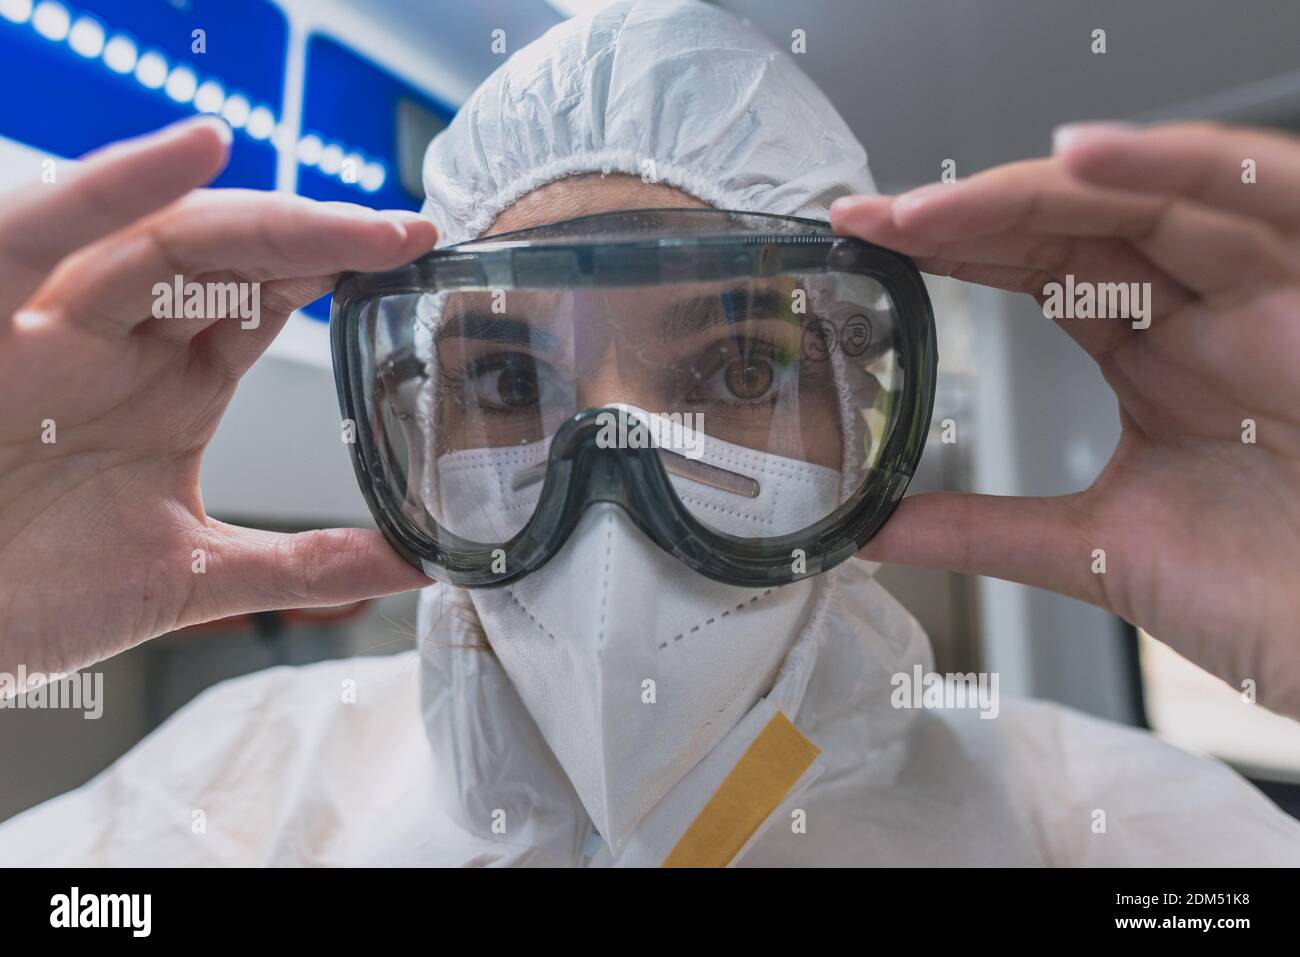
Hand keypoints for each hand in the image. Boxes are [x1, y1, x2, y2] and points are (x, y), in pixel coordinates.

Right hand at [0, 117, 435, 679]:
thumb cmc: (26, 592)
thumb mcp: (191, 578)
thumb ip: (303, 567)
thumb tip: (415, 564)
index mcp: (173, 382)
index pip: (267, 296)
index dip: (342, 267)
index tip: (420, 258)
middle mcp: (122, 339)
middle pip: (232, 255)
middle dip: (326, 237)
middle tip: (412, 234)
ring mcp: (55, 325)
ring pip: (163, 238)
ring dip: (264, 219)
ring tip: (357, 222)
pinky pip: (37, 232)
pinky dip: (112, 189)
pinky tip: (195, 151)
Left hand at [831, 121, 1299, 717]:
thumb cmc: (1263, 594)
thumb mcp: (1095, 548)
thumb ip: (983, 529)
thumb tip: (873, 528)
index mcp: (1159, 359)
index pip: (1042, 270)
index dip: (956, 249)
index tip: (868, 243)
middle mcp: (1206, 313)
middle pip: (1079, 225)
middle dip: (970, 215)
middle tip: (872, 220)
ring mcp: (1265, 294)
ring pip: (1149, 199)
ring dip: (1039, 191)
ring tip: (934, 205)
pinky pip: (1261, 197)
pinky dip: (1173, 169)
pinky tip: (1083, 161)